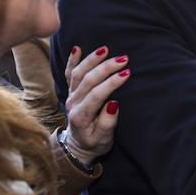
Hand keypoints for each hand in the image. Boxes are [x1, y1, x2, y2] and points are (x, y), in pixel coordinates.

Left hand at [62, 46, 130, 164]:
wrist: (78, 146)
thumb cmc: (94, 143)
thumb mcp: (103, 139)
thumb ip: (107, 122)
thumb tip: (113, 103)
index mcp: (81, 116)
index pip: (96, 94)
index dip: (111, 83)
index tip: (126, 73)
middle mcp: (72, 104)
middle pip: (88, 80)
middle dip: (106, 67)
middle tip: (123, 58)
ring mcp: (70, 96)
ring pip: (78, 73)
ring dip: (91, 60)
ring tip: (105, 49)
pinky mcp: (70, 92)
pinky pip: (68, 74)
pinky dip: (72, 60)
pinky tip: (77, 48)